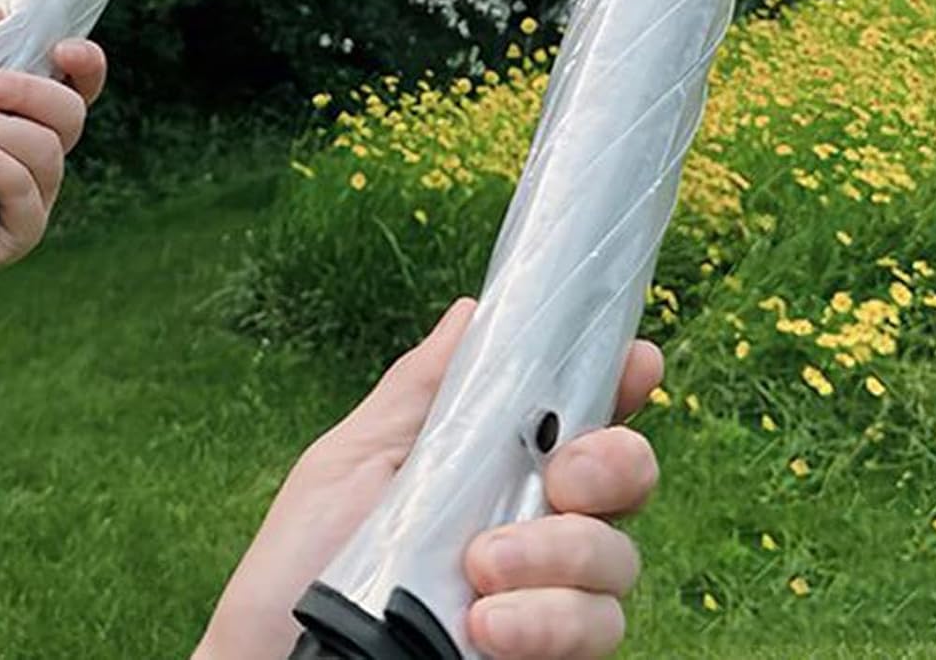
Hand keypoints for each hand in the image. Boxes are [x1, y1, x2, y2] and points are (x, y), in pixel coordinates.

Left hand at [0, 6, 106, 277]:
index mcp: (26, 111)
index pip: (80, 84)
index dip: (87, 63)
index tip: (61, 47)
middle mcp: (39, 150)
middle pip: (71, 113)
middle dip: (25, 91)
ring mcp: (34, 192)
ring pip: (48, 151)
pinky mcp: (18, 230)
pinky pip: (25, 193)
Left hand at [196, 300, 662, 659]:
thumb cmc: (299, 567)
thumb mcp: (351, 462)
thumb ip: (422, 392)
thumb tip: (473, 311)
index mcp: (495, 465)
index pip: (583, 416)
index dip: (622, 382)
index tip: (635, 362)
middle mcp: (535, 527)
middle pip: (628, 477)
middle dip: (612, 464)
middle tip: (560, 477)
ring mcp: (545, 598)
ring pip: (618, 561)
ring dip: (560, 556)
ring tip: (479, 568)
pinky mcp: (546, 654)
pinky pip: (599, 635)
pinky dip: (548, 623)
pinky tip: (487, 628)